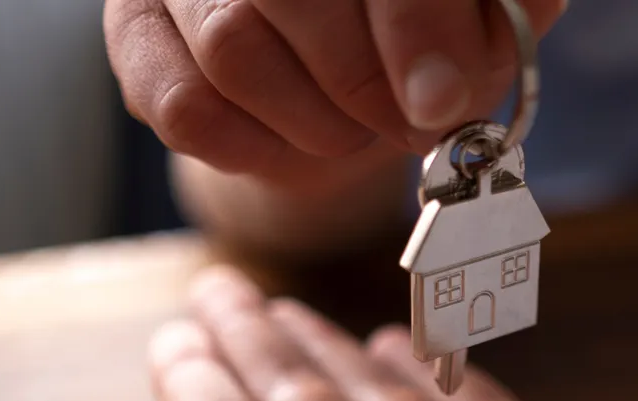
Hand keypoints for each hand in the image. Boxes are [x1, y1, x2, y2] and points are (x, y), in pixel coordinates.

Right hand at [103, 0, 564, 187]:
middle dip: (364, 84)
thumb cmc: (420, 33)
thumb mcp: (484, 16)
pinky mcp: (134, 33)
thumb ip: (502, 13)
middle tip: (411, 126)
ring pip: (234, 52)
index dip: (414, 25)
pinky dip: (258, 149)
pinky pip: (188, 111)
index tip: (444, 102)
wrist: (342, 71)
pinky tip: (296, 139)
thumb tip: (499, 35)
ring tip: (359, 129)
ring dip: (319, 123)